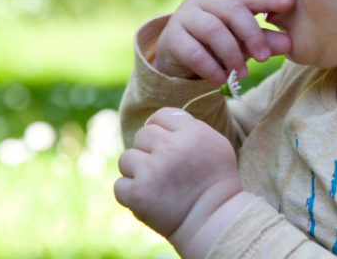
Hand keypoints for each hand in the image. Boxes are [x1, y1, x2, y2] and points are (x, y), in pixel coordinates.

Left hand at [114, 108, 247, 248]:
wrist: (214, 220)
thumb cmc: (216, 180)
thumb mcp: (215, 143)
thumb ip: (189, 125)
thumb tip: (158, 118)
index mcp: (191, 133)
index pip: (160, 116)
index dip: (161, 129)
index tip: (165, 144)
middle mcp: (171, 148)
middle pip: (142, 135)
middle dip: (150, 150)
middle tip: (165, 169)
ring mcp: (152, 171)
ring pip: (126, 158)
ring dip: (137, 171)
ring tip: (155, 184)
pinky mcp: (138, 194)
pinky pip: (120, 185)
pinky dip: (130, 193)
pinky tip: (148, 198)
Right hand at [153, 0, 293, 85]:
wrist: (175, 58)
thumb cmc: (214, 46)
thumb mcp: (240, 43)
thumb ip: (263, 41)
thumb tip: (290, 44)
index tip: (289, 4)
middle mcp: (202, 2)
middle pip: (232, 10)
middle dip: (251, 35)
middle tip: (263, 58)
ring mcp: (183, 17)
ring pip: (213, 30)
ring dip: (232, 54)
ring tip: (242, 73)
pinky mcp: (171, 38)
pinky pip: (195, 52)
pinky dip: (212, 68)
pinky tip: (221, 80)